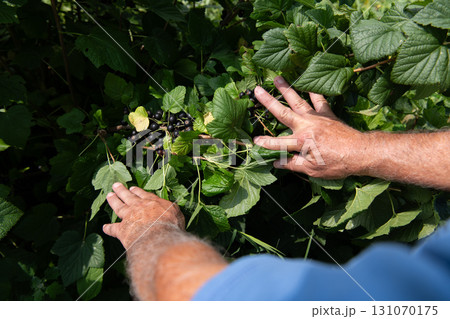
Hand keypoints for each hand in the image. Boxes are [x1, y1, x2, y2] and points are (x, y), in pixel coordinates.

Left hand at [103, 183, 184, 249]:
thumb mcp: (176, 213)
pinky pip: (113, 228)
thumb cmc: (170, 225)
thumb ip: (171, 210)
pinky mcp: (122, 230)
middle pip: (128, 196)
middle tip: (116, 185)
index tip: (132, 188)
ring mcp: (129, 217)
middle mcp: (139, 207)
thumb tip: (172, 209)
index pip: (143, 194)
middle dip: (122, 190)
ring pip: (119, 207)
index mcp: (152, 202)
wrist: (158, 237)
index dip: (137, 191)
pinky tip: (104, 227)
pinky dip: (108, 228)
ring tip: (109, 196)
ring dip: (113, 201)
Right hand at [253, 76, 367, 178]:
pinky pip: (319, 100)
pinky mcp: (328, 115)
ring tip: (278, 78)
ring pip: (298, 101)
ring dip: (287, 89)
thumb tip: (277, 164)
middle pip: (283, 112)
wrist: (360, 152)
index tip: (253, 140)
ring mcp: (317, 118)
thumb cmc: (337, 164)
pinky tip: (308, 84)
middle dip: (269, 101)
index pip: (278, 143)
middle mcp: (306, 126)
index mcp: (301, 141)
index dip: (265, 142)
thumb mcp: (312, 170)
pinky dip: (314, 91)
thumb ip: (293, 164)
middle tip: (257, 89)